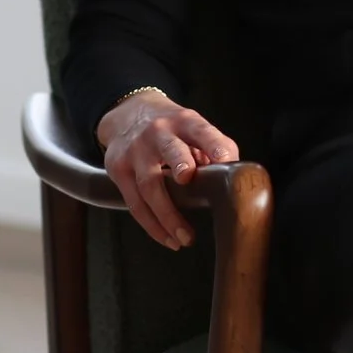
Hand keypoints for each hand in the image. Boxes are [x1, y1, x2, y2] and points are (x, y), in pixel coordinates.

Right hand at [98, 91, 239, 250]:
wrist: (127, 115)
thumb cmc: (170, 128)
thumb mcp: (193, 128)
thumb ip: (213, 149)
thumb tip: (233, 181)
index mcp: (184, 122)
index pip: (202, 131)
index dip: (215, 145)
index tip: (226, 161)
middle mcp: (159, 133)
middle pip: (169, 149)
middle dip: (180, 163)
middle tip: (188, 180)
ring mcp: (135, 151)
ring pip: (149, 185)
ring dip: (168, 215)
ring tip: (185, 237)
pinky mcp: (119, 170)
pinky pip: (135, 204)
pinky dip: (152, 225)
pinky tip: (168, 238)